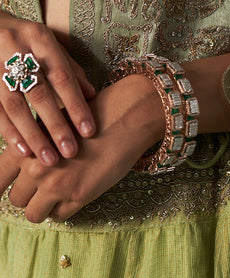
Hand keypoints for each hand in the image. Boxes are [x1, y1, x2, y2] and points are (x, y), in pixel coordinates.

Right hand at [0, 11, 95, 164]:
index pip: (62, 77)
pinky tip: (24, 151)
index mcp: (39, 39)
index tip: (88, 132)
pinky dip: (10, 133)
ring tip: (49, 159)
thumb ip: (71, 71)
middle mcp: (14, 48)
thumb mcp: (52, 46)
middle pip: (38, 93)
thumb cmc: (29, 42)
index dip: (76, 105)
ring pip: (14, 105)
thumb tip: (93, 96)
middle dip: (56, 126)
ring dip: (33, 135)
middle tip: (70, 152)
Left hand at [0, 73, 163, 222]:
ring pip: (33, 213)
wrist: (121, 120)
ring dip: (40, 208)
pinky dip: (61, 211)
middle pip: (15, 199)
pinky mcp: (78, 197)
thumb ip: (32, 145)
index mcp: (25, 148)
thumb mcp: (50, 125)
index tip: (3, 192)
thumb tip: (20, 168)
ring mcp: (56, 185)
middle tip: (39, 191)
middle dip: (26, 197)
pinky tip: (69, 198)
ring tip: (52, 199)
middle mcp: (35, 168)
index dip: (0, 187)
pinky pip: (58, 216)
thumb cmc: (87, 118)